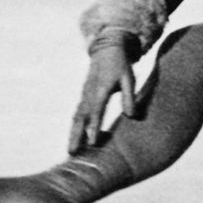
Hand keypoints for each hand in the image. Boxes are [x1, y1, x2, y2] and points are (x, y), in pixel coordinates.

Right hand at [68, 31, 137, 153]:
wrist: (107, 49)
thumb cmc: (121, 65)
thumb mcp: (129, 78)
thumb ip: (129, 97)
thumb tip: (131, 116)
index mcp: (101, 89)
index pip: (97, 111)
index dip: (94, 127)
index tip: (92, 143)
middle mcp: (89, 93)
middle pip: (80, 117)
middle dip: (76, 135)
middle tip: (72, 153)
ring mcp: (84, 94)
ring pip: (76, 116)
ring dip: (73, 133)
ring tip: (71, 151)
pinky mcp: (83, 95)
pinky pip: (78, 113)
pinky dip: (75, 127)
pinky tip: (75, 138)